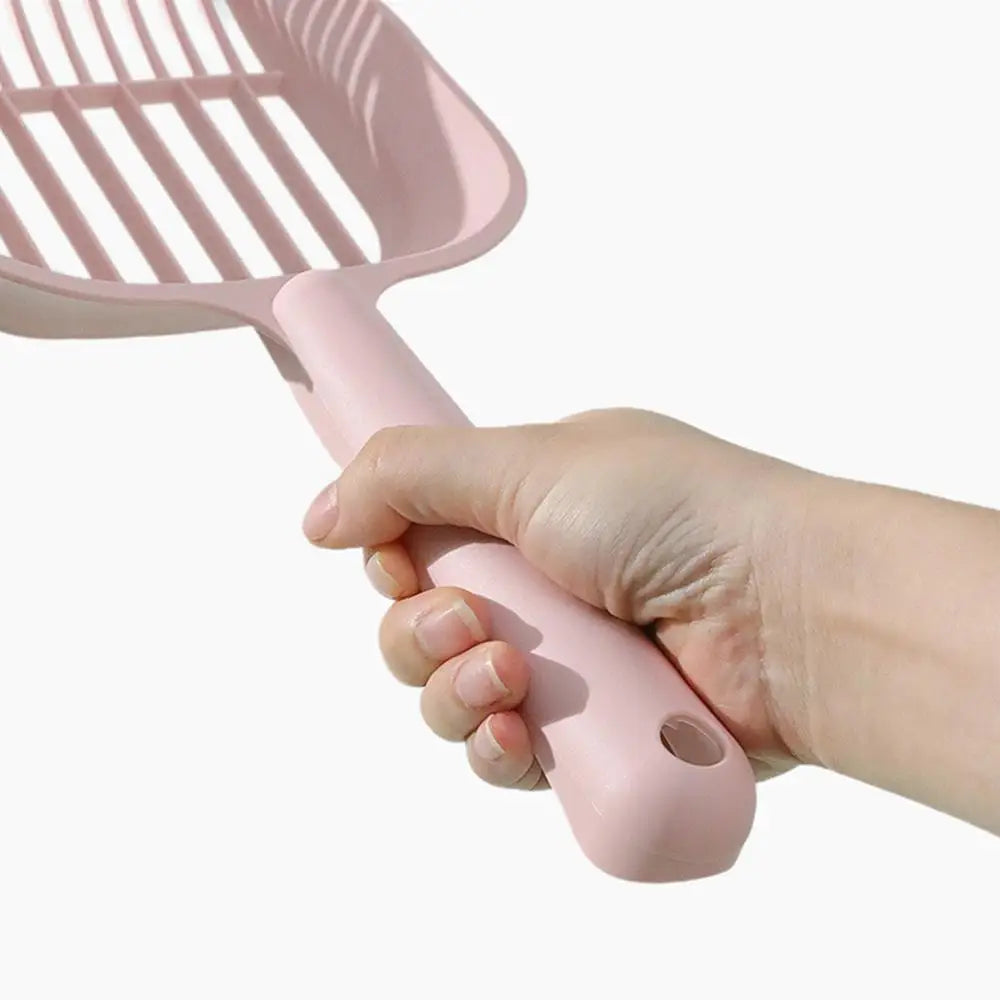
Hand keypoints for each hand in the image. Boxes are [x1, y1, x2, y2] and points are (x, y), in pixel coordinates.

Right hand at [302, 408, 816, 788]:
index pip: (418, 537)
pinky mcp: (588, 735)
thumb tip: (320, 512)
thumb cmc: (679, 514)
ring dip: (453, 691)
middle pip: (420, 625)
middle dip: (419, 632)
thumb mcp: (529, 462)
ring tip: (507, 675)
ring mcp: (564, 663)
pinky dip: (495, 749)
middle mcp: (540, 584)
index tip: (396, 560)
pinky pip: (502, 756)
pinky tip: (518, 735)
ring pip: (450, 697)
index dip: (392, 556)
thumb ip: (411, 474)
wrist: (789, 614)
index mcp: (526, 507)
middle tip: (469, 621)